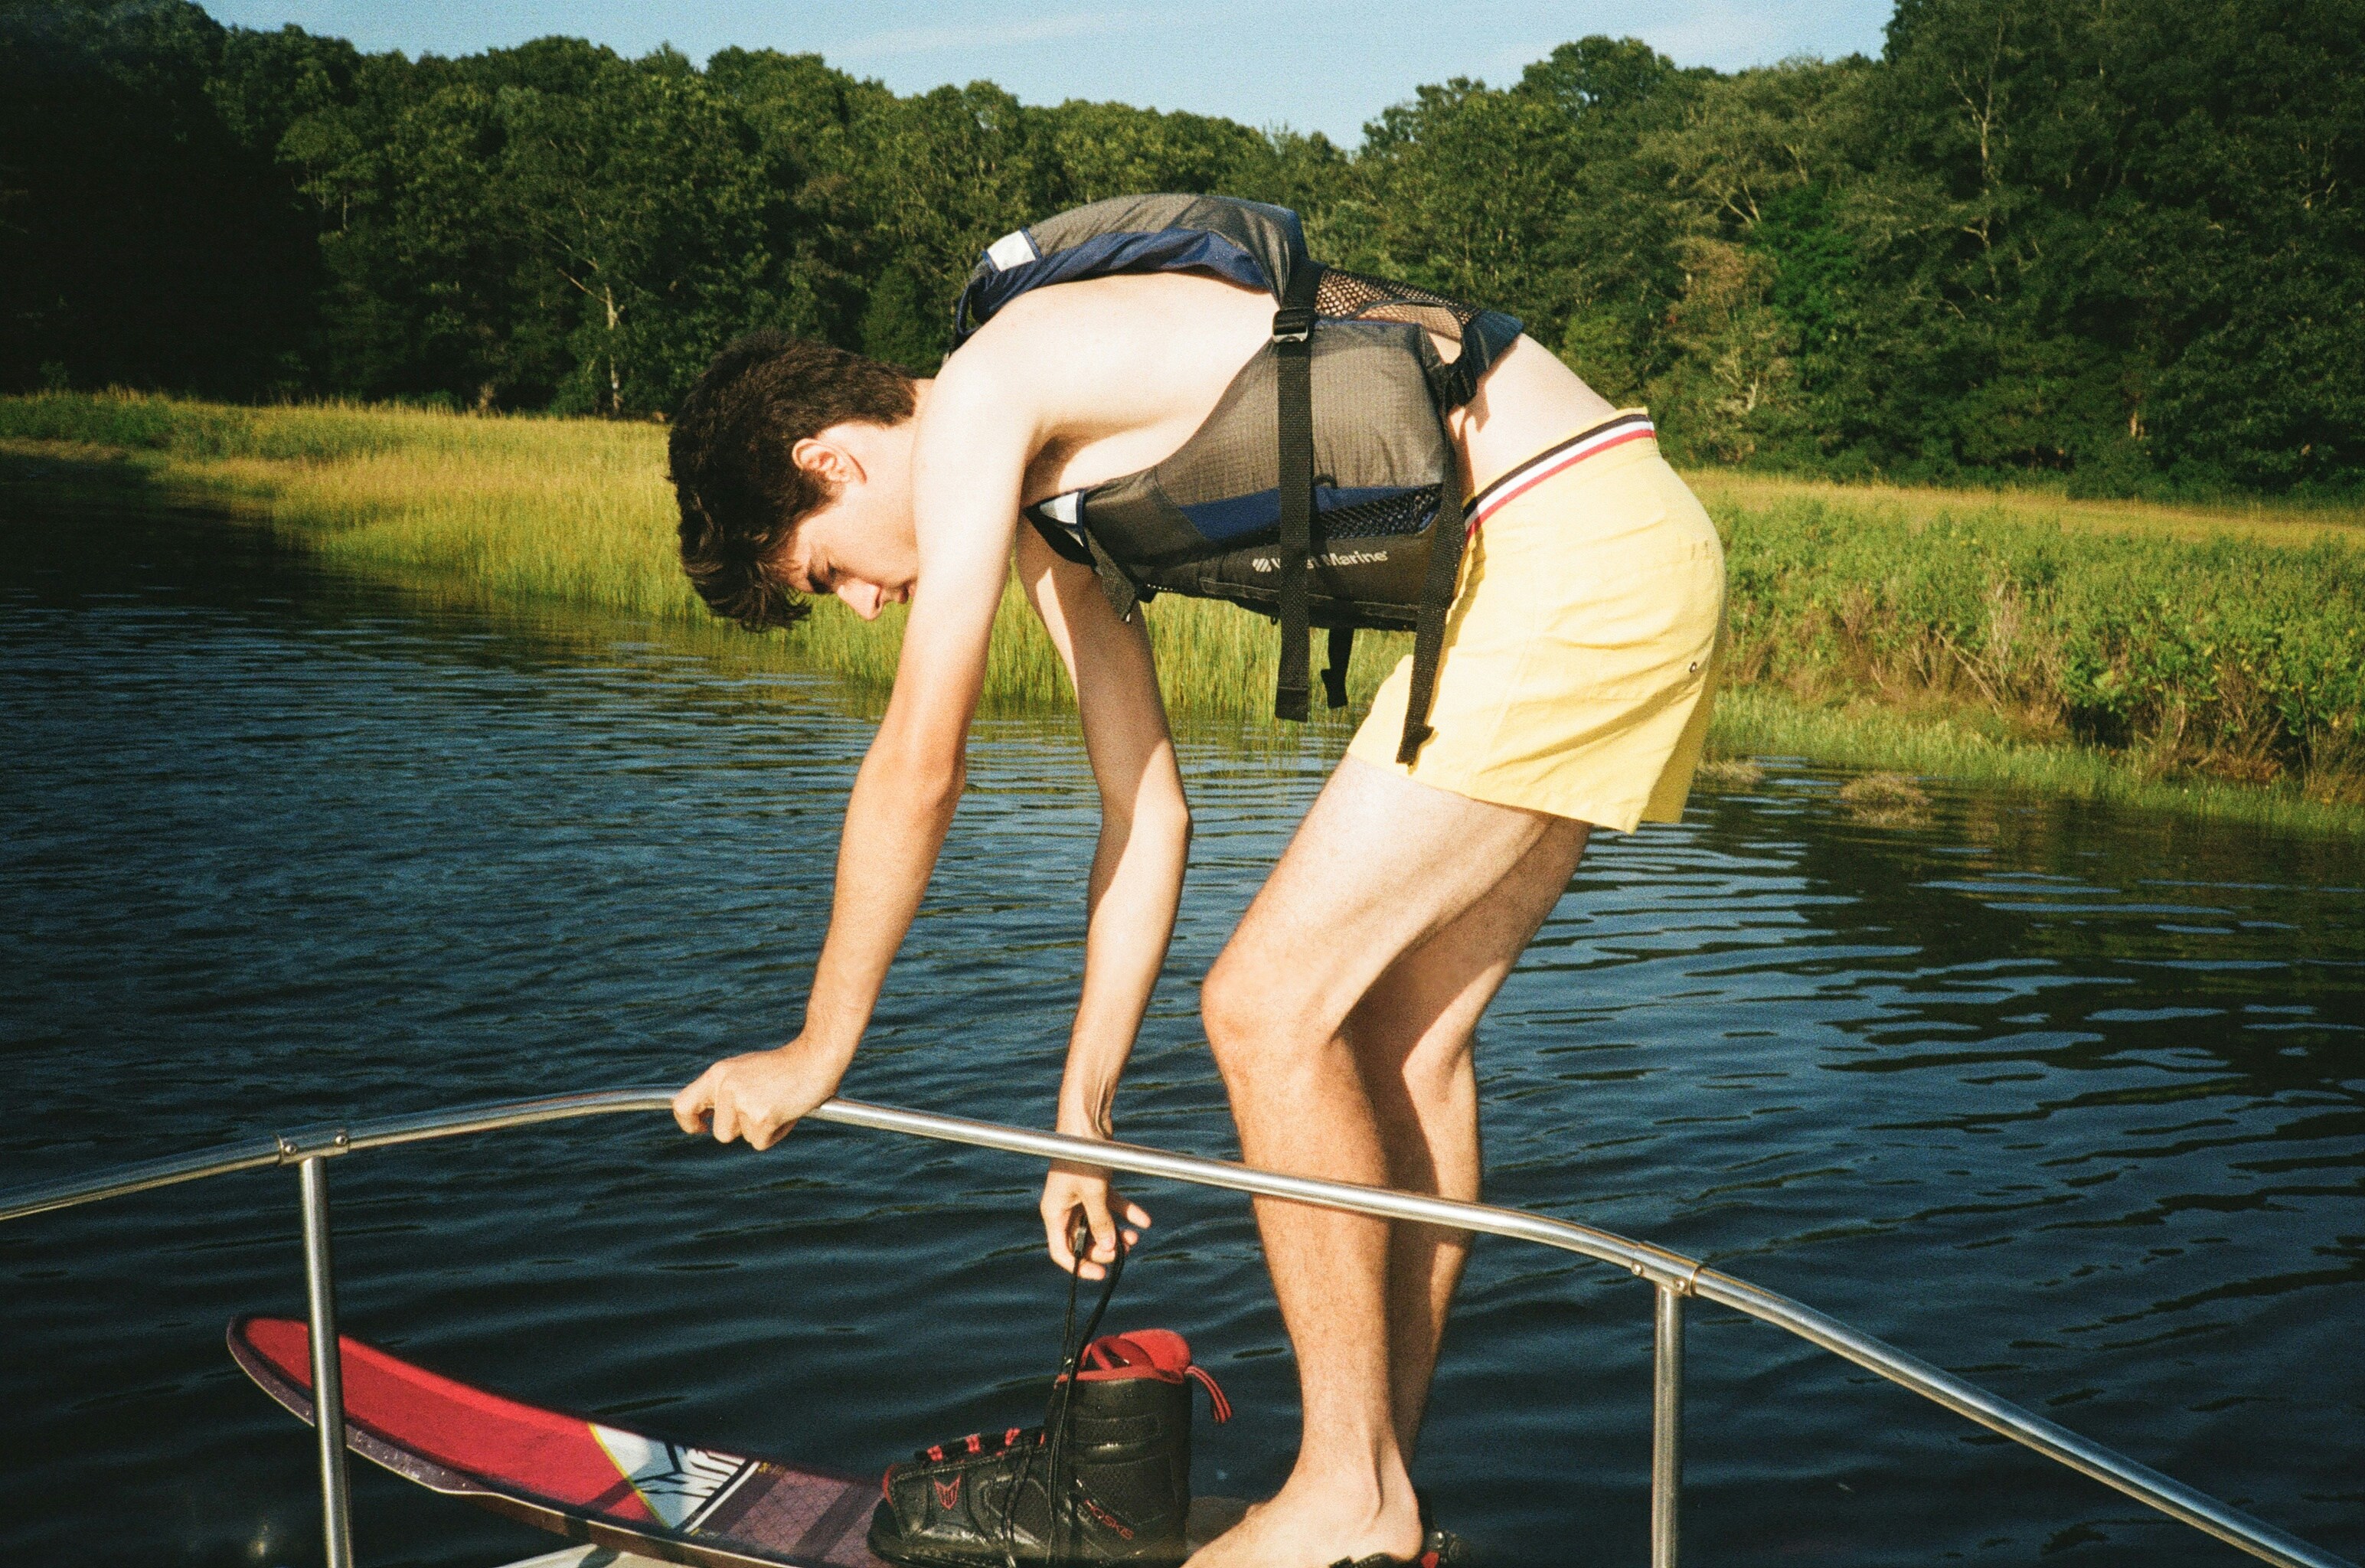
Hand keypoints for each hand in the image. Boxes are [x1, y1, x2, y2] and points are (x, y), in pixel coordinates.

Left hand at [672, 1039, 849, 1150]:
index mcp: (719, 1073)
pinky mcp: (761, 1116)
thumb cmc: (785, 1066)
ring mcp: (743, 1102)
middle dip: (740, 1129)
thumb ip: (726, 1090)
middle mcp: (726, 1087)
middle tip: (760, 1113)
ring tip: (777, 1106)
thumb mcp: (745, 1070)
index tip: (701, 1127)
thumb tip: (710, 1117)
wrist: (816, 1057)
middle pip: (719, 1132)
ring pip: (742, 1137)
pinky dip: (776, 1134)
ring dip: (759, 1129)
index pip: (682, 1104)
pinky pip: (761, 1142)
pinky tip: (787, 1112)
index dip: (688, 1122)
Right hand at [1041, 1152, 1149, 1280]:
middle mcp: (1065, 1206)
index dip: (1080, 1266)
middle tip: (1124, 1250)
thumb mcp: (1094, 1194)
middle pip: (1083, 1239)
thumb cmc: (1082, 1156)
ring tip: (1136, 1237)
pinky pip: (1110, 1204)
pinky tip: (1144, 1220)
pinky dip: (1126, 1212)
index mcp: (1054, 1213)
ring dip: (1117, 1231)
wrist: (1087, 1120)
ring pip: (1099, 1223)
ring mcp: (1080, 1195)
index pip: (1062, 1251)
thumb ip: (1101, 1222)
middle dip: (1104, 1247)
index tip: (1101, 1274)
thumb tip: (1110, 1248)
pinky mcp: (1095, 1183)